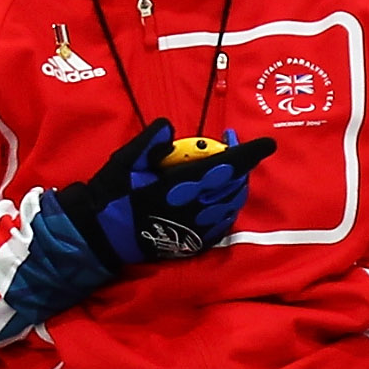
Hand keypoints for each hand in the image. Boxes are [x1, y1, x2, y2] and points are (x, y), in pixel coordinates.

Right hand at [45, 120, 275, 269]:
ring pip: (232, 204)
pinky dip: (228, 207)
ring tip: (228, 173)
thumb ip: (148, 142)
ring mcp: (196, 227)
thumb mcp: (124, 162)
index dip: (248, 154)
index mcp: (179, 185)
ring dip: (237, 186)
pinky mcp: (193, 242)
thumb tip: (168, 127)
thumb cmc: (111, 196)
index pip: (225, 166)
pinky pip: (222, 223)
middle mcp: (194, 208)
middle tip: (233, 150)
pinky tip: (221, 199)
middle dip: (242, 166)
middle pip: (235, 185)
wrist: (102, 236)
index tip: (266, 144)